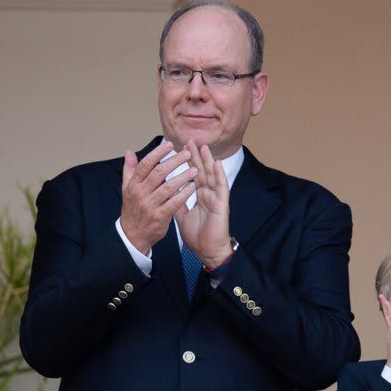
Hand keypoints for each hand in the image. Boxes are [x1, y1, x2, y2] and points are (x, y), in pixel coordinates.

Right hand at [119, 141, 196, 252]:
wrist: (133, 235)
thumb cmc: (133, 209)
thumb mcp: (127, 189)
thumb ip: (130, 170)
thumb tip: (130, 151)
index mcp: (133, 185)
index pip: (146, 164)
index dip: (158, 152)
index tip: (170, 144)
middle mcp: (140, 193)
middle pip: (159, 172)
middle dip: (174, 161)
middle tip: (188, 154)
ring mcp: (150, 205)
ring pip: (168, 186)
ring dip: (183, 176)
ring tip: (195, 169)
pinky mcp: (160, 216)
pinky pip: (175, 202)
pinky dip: (184, 193)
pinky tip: (193, 186)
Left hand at [175, 141, 232, 266]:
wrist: (207, 251)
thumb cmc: (198, 236)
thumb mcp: (181, 216)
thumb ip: (176, 202)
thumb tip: (168, 190)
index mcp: (199, 196)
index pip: (192, 175)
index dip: (187, 162)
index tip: (180, 149)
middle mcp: (208, 194)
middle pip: (201, 171)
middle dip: (196, 155)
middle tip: (190, 140)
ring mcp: (216, 198)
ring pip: (212, 175)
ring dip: (208, 160)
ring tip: (203, 146)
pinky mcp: (222, 204)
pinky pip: (221, 187)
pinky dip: (219, 175)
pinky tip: (217, 163)